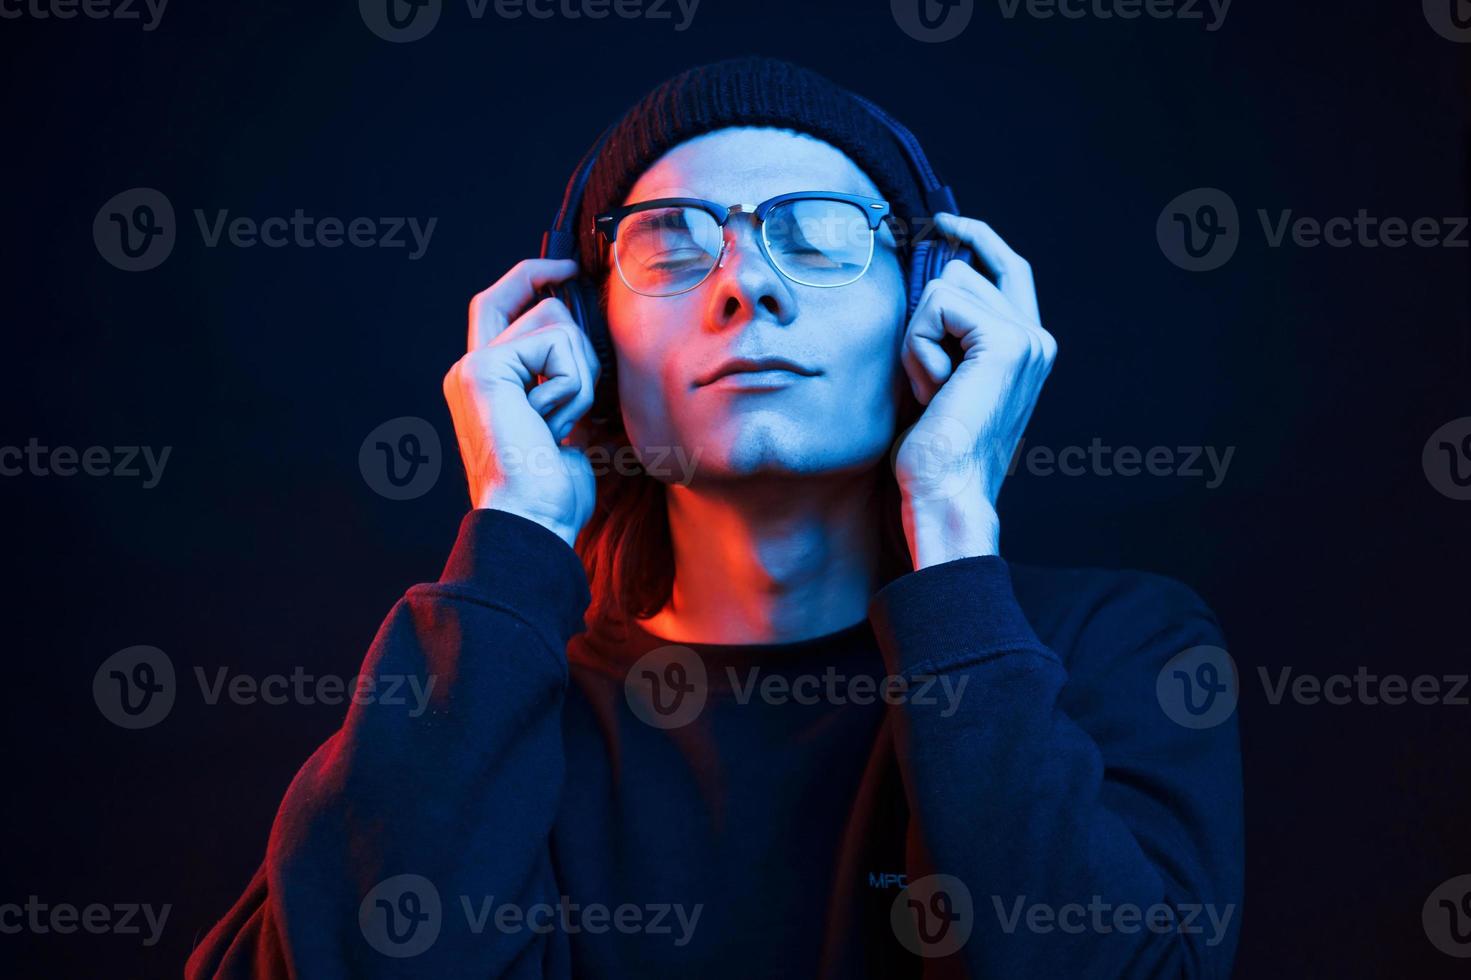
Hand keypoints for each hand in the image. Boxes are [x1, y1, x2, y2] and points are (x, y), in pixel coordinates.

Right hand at [442, 259, 600, 546]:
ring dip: (581, 375)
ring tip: (561, 423)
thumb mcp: (565, 426)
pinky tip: (554, 424)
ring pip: (557, 321)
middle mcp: (470, 367)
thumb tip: (589, 347)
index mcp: (485, 381)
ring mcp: (474, 365)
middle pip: (541, 303)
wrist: (532, 522)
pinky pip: (557, 344)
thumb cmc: (551, 491)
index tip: (567, 269)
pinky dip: (574, 386)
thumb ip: (563, 382)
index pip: (500, 303)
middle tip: (577, 404)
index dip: (531, 276)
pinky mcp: (485, 368)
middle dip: (580, 347)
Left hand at [893, 214, 1056, 567]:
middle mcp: (1036, 337)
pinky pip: (936, 306)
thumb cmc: (935, 451)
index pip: (1007, 266)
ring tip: (934, 392)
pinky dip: (918, 347)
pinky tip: (935, 390)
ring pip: (942, 286)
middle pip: (961, 271)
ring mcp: (1026, 337)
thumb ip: (949, 330)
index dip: (976, 236)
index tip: (943, 221)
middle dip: (924, 322)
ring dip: (917, 340)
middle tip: (931, 384)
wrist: (947, 493)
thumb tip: (931, 273)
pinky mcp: (1006, 341)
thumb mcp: (943, 377)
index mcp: (1029, 346)